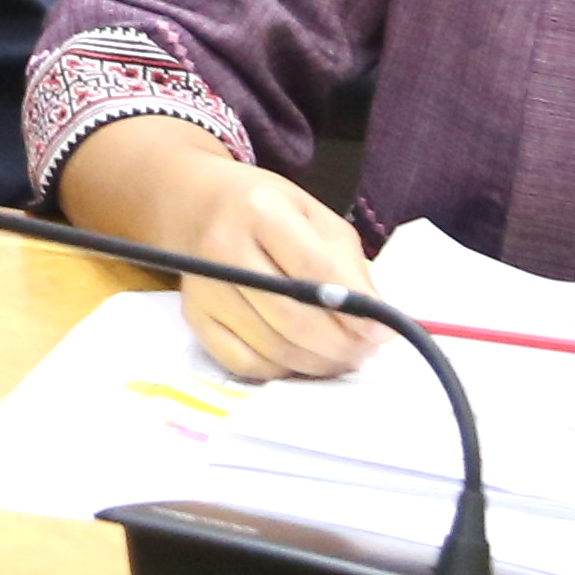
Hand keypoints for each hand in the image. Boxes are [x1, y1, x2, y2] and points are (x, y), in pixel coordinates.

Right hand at [58, 114, 379, 380]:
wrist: (198, 204)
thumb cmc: (268, 209)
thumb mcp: (316, 218)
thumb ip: (349, 268)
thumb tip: (378, 326)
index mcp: (259, 210)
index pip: (313, 270)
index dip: (354, 309)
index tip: (381, 332)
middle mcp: (223, 249)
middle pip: (292, 318)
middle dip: (339, 346)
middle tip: (364, 352)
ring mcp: (203, 287)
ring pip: (272, 347)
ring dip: (317, 362)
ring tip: (341, 356)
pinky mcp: (192, 316)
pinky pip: (244, 363)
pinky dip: (281, 369)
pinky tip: (301, 357)